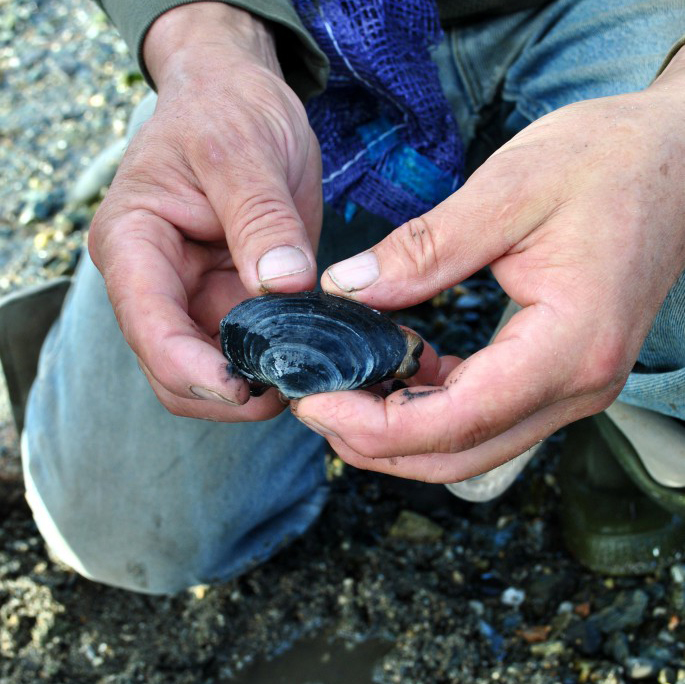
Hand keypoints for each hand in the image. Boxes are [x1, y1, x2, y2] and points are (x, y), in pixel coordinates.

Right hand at [89, 3, 321, 419]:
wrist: (238, 98)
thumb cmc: (226, 110)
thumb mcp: (244, 150)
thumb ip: (260, 218)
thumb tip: (283, 287)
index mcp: (132, 244)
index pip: (150, 329)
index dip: (196, 371)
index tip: (252, 388)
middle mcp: (154, 283)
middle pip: (175, 372)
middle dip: (230, 392)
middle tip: (297, 387)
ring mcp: (192, 298)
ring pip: (214, 376)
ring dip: (258, 387)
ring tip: (312, 372)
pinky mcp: (231, 303)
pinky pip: (250, 354)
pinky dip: (279, 365)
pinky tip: (315, 356)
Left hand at [293, 47, 684, 481]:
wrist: (676, 159)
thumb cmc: (607, 162)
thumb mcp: (509, 190)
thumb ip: (425, 248)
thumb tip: (347, 288)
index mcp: (569, 345)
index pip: (457, 419)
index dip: (374, 424)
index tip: (314, 401)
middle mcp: (577, 385)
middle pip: (458, 453)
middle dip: (375, 441)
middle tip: (313, 405)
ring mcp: (571, 386)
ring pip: (469, 445)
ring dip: (398, 431)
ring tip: (342, 390)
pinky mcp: (558, 372)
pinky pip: (484, 414)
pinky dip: (429, 406)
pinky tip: (395, 370)